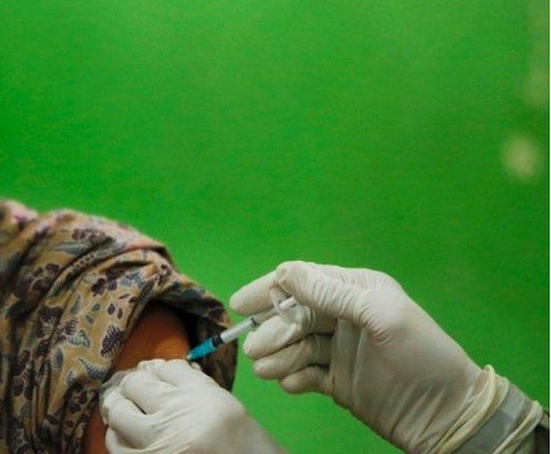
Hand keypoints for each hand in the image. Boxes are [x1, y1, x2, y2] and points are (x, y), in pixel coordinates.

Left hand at [99, 359, 285, 453]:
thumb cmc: (247, 448)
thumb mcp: (229, 409)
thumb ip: (196, 388)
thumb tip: (159, 371)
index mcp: (204, 397)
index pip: (167, 368)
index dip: (160, 372)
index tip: (159, 379)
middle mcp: (177, 416)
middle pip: (136, 383)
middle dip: (136, 386)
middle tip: (137, 393)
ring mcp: (157, 444)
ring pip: (118, 411)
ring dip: (121, 408)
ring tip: (130, 413)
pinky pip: (116, 444)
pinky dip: (119, 437)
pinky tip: (131, 438)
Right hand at [231, 261, 486, 453]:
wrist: (447, 414)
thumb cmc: (422, 356)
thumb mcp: (382, 315)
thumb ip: (333, 293)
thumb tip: (284, 272)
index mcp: (356, 290)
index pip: (303, 280)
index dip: (269, 289)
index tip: (241, 305)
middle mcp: (343, 315)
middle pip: (292, 314)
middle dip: (272, 330)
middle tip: (256, 350)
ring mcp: (338, 349)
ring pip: (295, 345)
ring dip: (278, 356)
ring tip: (269, 371)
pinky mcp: (335, 381)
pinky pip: (304, 373)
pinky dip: (293, 377)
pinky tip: (292, 385)